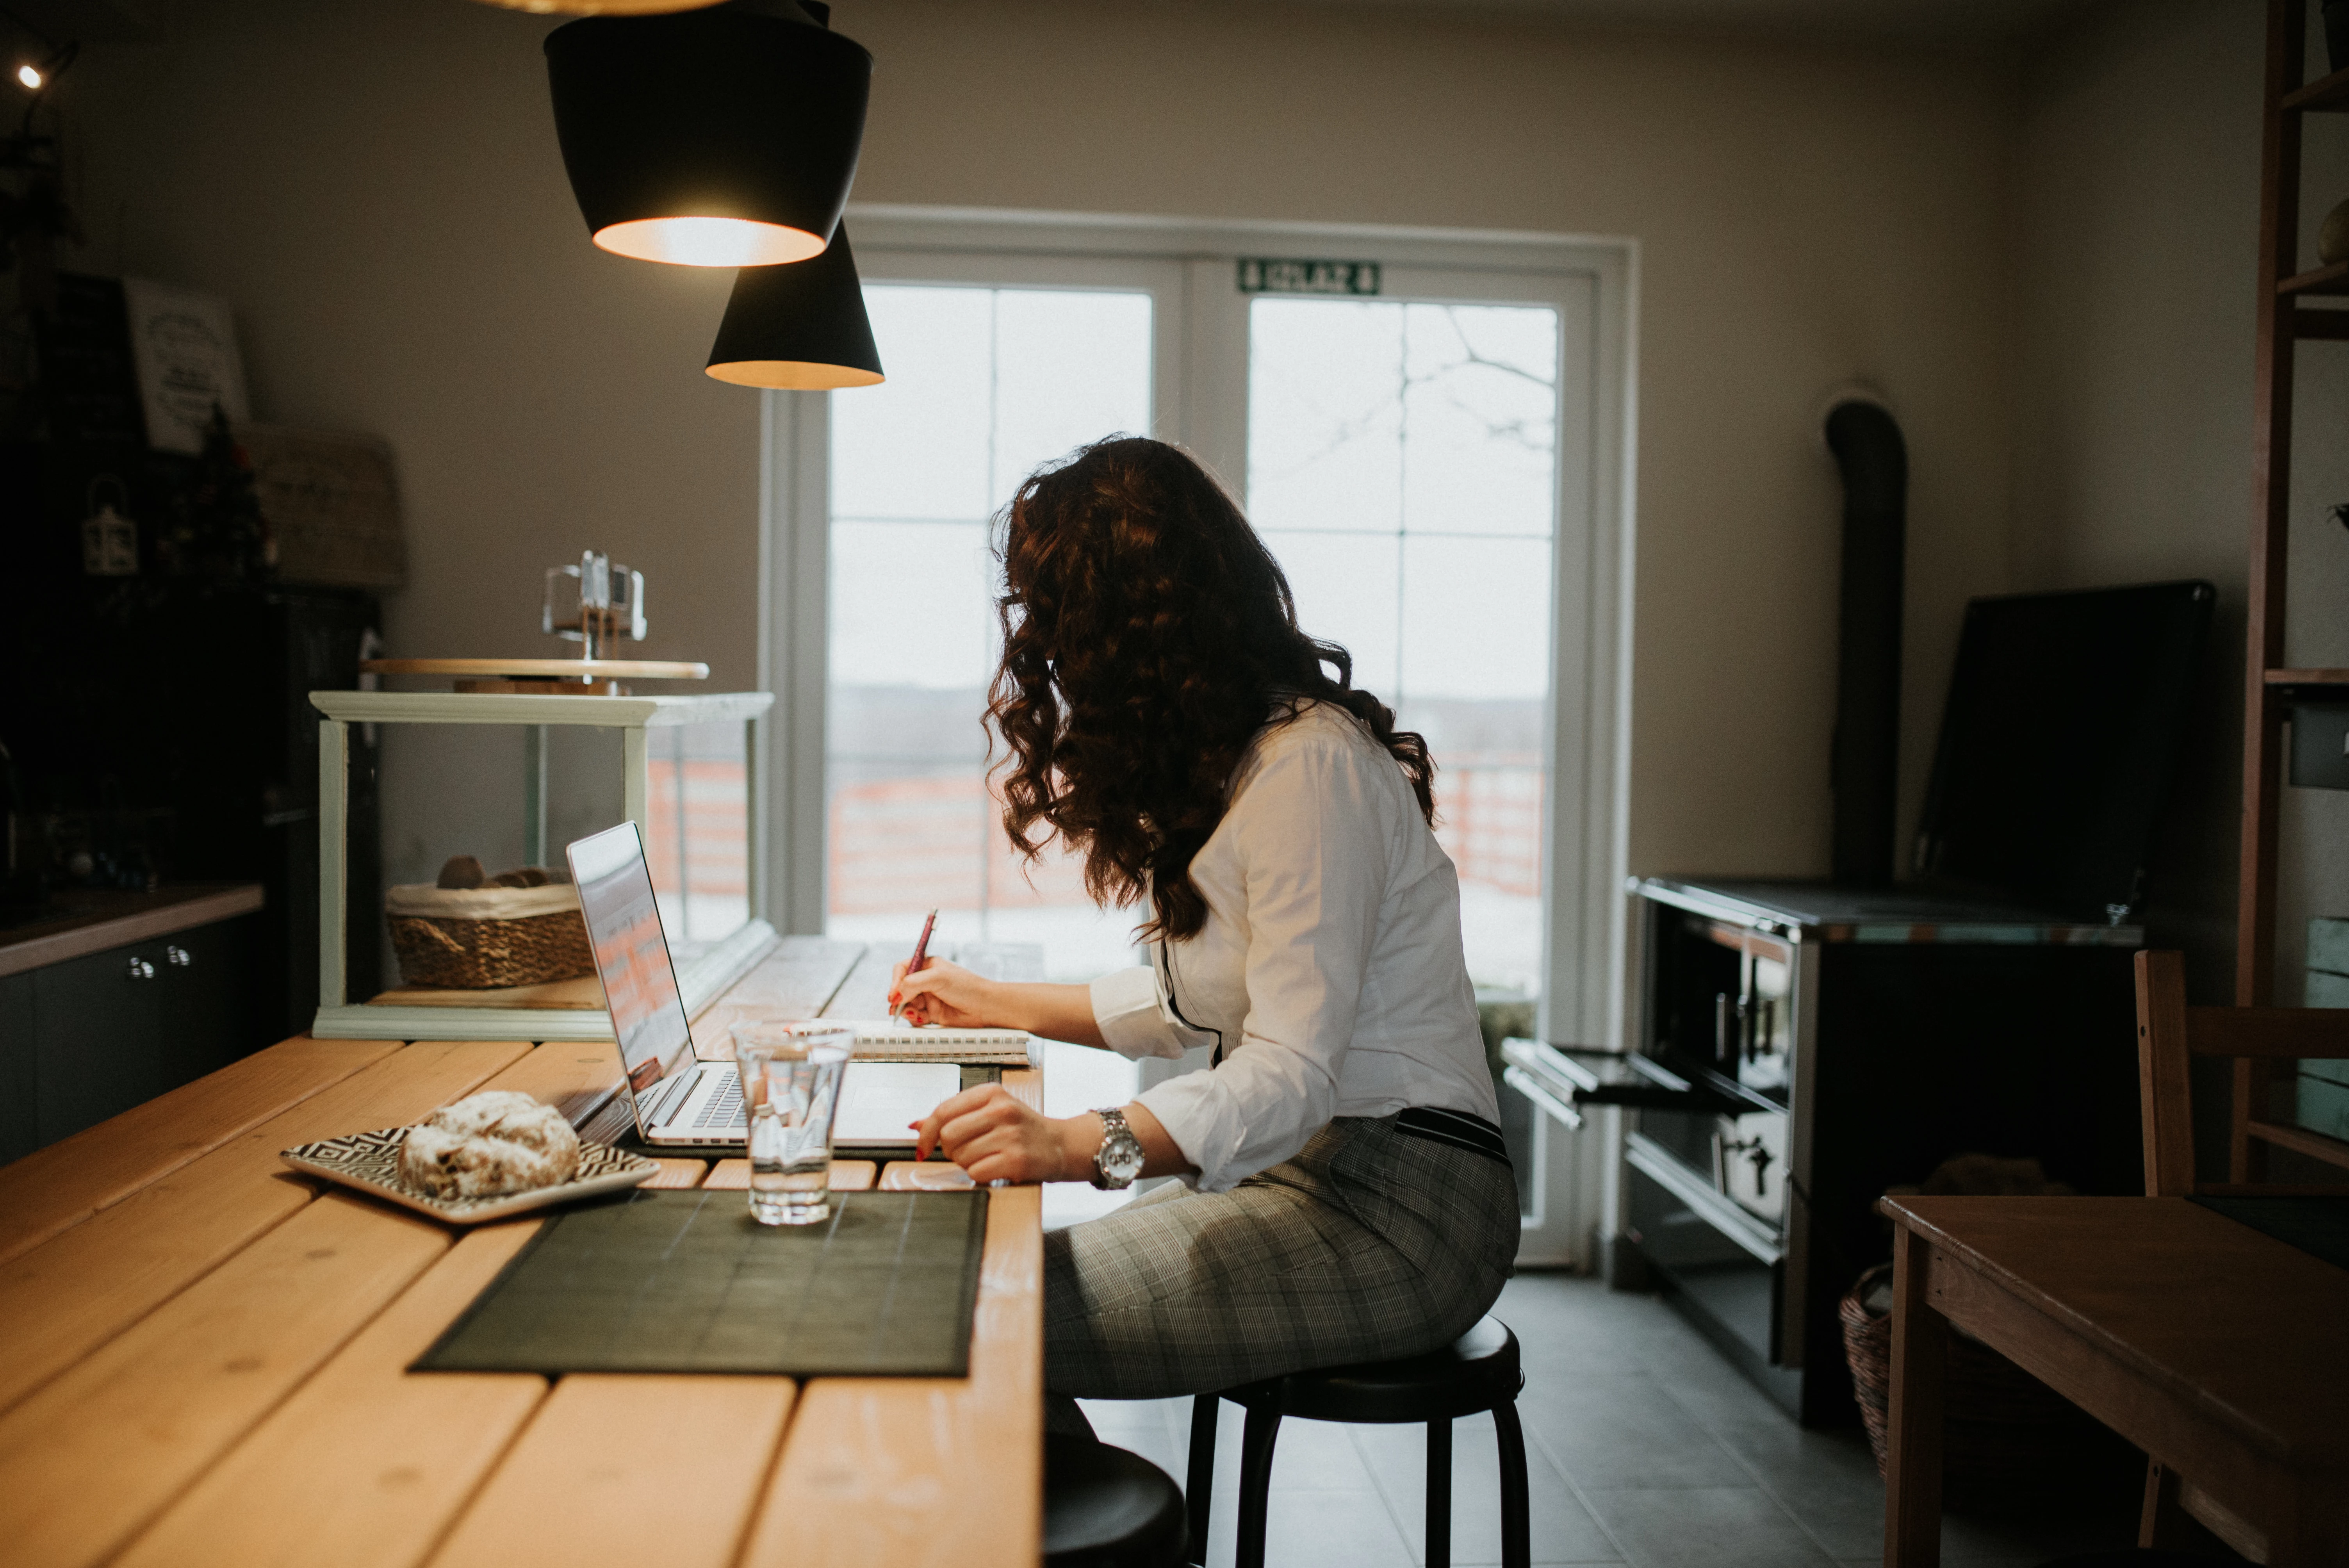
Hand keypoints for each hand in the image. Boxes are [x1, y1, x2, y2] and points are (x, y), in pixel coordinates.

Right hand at [889, 958, 1002, 1027]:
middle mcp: (926, 981)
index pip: (902, 970)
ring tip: (913, 1014)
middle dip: (899, 1000)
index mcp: (928, 966)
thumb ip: (913, 983)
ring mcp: (929, 998)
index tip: (893, 995)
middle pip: (901, 990)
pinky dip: (915, 1019)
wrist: (985, 1007)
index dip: (895, 982)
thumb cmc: (967, 986)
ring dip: (906, 1011)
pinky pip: (915, 1017)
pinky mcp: (932, 1013)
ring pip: (906, 1005)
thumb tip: (896, 994)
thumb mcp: (938, 978)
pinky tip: (922, 1019)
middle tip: (897, 1008)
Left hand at [912, 1084, 1092, 1184]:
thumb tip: (916, 1125)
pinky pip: (977, 1173)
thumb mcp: (990, 1111)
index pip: (943, 1110)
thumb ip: (954, 1115)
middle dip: (951, 1150)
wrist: (1059, 1145)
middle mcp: (1001, 1110)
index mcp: (991, 1093)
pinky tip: (994, 1168)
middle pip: (949, 1135)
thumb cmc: (1021, 1128)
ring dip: (968, 1163)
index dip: (927, 1133)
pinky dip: (980, 1175)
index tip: (923, 1147)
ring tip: (987, 1157)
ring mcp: (1010, 1135)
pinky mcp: (1017, 1159)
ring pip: (962, 1156)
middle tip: (967, 1151)